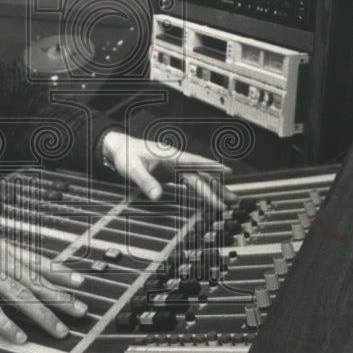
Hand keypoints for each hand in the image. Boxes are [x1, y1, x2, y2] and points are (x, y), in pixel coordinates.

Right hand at [0, 227, 87, 343]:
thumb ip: (1, 257)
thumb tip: (23, 269)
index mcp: (2, 247)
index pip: (39, 261)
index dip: (61, 273)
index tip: (81, 283)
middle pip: (35, 281)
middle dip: (61, 298)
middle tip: (81, 311)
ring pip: (20, 297)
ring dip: (43, 316)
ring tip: (59, 330)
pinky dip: (7, 325)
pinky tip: (19, 337)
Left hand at [101, 129, 236, 208]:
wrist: (119, 149)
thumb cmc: (126, 155)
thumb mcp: (133, 169)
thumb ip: (145, 182)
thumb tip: (157, 196)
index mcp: (171, 157)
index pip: (196, 162)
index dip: (212, 168)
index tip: (228, 172)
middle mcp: (176, 162)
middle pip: (201, 175)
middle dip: (218, 188)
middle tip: (233, 200)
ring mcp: (174, 168)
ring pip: (198, 180)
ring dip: (212, 191)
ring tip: (228, 203)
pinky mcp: (171, 175)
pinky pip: (189, 184)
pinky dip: (199, 192)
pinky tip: (208, 200)